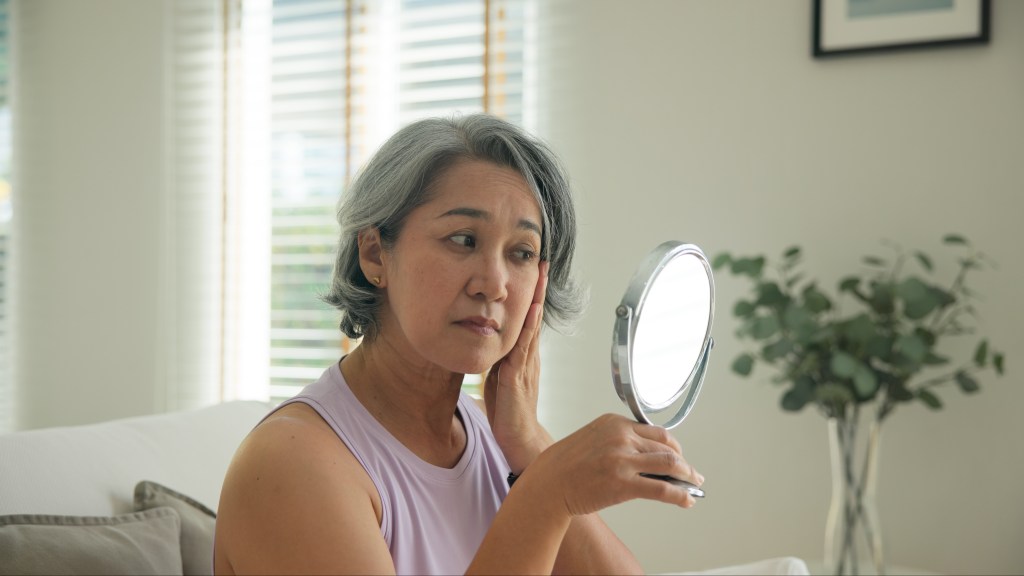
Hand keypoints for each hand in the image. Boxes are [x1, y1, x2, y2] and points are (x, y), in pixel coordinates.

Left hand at [484, 261, 549, 471]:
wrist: (519, 438)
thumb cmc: (508, 411)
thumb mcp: (498, 378)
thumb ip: (496, 359)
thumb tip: (488, 342)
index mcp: (522, 355)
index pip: (528, 319)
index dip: (530, 295)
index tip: (533, 273)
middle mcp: (528, 355)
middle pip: (534, 315)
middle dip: (538, 289)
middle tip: (542, 263)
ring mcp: (526, 364)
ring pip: (533, 325)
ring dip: (536, 300)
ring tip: (540, 277)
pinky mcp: (518, 375)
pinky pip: (524, 346)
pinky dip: (529, 327)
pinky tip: (532, 311)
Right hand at [522, 413, 703, 515]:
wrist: (548, 482)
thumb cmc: (566, 464)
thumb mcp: (593, 438)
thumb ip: (618, 440)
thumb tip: (647, 456)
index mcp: (615, 422)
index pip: (656, 432)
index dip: (673, 446)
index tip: (679, 456)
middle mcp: (621, 437)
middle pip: (667, 447)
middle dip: (684, 463)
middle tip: (692, 474)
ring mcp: (623, 460)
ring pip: (670, 464)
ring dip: (687, 476)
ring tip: (693, 485)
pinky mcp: (623, 484)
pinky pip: (662, 488)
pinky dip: (680, 495)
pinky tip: (686, 501)